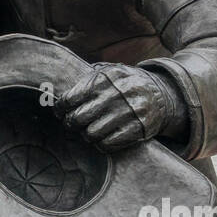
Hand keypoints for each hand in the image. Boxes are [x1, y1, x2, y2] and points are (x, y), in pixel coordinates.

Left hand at [54, 63, 174, 152]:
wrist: (161, 94)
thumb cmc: (126, 84)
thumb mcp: (110, 72)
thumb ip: (87, 79)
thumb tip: (54, 90)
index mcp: (106, 77)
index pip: (71, 97)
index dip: (61, 108)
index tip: (60, 112)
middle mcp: (118, 93)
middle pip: (79, 117)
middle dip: (71, 123)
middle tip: (72, 124)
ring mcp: (129, 112)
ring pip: (91, 133)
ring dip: (86, 135)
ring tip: (87, 131)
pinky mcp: (138, 129)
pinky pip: (108, 144)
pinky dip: (100, 144)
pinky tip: (101, 138)